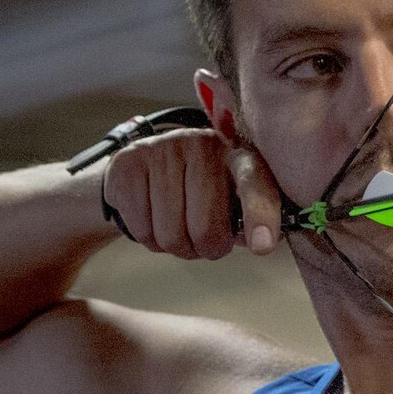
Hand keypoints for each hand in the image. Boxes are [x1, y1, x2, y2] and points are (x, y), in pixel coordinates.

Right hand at [101, 129, 282, 258]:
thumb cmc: (200, 191)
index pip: (253, 183)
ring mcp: (164, 149)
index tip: (262, 246)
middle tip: (204, 245)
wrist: (145, 168)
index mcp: (238, 154)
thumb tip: (258, 242)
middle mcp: (203, 144)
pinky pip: (141, 229)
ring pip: (170, 234)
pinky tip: (152, 219)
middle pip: (205, 226)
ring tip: (177, 229)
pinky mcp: (130, 163)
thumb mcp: (232, 198)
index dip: (260, 214)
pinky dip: (148, 239)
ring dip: (175, 247)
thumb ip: (248, 219)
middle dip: (206, 249)